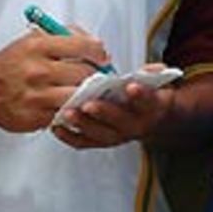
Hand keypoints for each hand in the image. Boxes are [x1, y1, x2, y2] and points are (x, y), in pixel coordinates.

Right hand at [0, 30, 108, 132]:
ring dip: (87, 95)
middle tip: (99, 76)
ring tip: (87, 92)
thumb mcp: (32, 39)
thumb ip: (63, 36)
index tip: (102, 56)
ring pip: (78, 97)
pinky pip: (64, 114)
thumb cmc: (10, 63)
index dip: (98, 52)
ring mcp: (36, 97)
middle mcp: (37, 71)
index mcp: (38, 47)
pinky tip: (69, 104)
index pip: (82, 46)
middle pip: (84, 74)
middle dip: (96, 75)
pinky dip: (70, 110)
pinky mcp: (34, 118)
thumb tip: (93, 43)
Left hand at [50, 65, 175, 149]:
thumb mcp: (155, 81)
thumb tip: (152, 69)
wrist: (150, 119)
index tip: (130, 86)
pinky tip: (56, 126)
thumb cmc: (145, 93)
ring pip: (101, 134)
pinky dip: (69, 136)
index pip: (148, 101)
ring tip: (68, 113)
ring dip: (83, 124)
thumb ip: (151, 74)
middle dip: (104, 112)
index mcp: (151, 107)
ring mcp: (118, 135)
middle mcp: (136, 125)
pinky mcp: (102, 141)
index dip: (140, 95)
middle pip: (121, 121)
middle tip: (88, 104)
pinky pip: (85, 143)